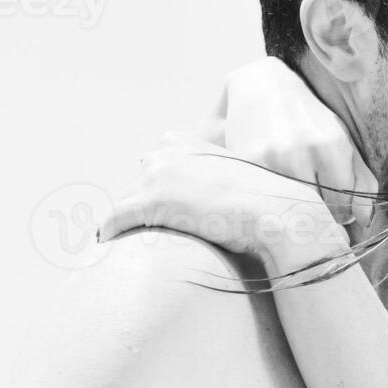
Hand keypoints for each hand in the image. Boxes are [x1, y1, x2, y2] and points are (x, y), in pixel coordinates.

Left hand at [97, 133, 347, 270]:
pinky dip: (111, 234)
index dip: (158, 194)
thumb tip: (203, 202)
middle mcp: (163, 151)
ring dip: (130, 226)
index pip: (152, 168)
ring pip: (125, 205)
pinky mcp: (149, 201)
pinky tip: (112, 245)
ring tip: (135, 247)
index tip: (166, 214)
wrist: (276, 213)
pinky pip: (114, 221)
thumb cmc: (264, 204)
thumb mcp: (234, 178)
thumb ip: (210, 179)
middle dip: (142, 210)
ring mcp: (155, 175)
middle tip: (149, 235)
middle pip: (136, 186)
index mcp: (180, 140)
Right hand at [196, 57, 376, 232]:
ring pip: (288, 207)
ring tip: (287, 186)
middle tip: (307, 195)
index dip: (336, 212)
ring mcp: (274, 157)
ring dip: (289, 205)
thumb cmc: (309, 119)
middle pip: (314, 211)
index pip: (341, 208)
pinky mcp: (248, 160)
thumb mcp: (342, 141)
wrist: (262, 85)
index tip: (328, 202)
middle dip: (313, 211)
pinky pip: (264, 197)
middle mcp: (304, 151)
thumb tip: (365, 220)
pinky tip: (268, 180)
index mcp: (333, 147)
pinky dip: (266, 196)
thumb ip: (362, 182)